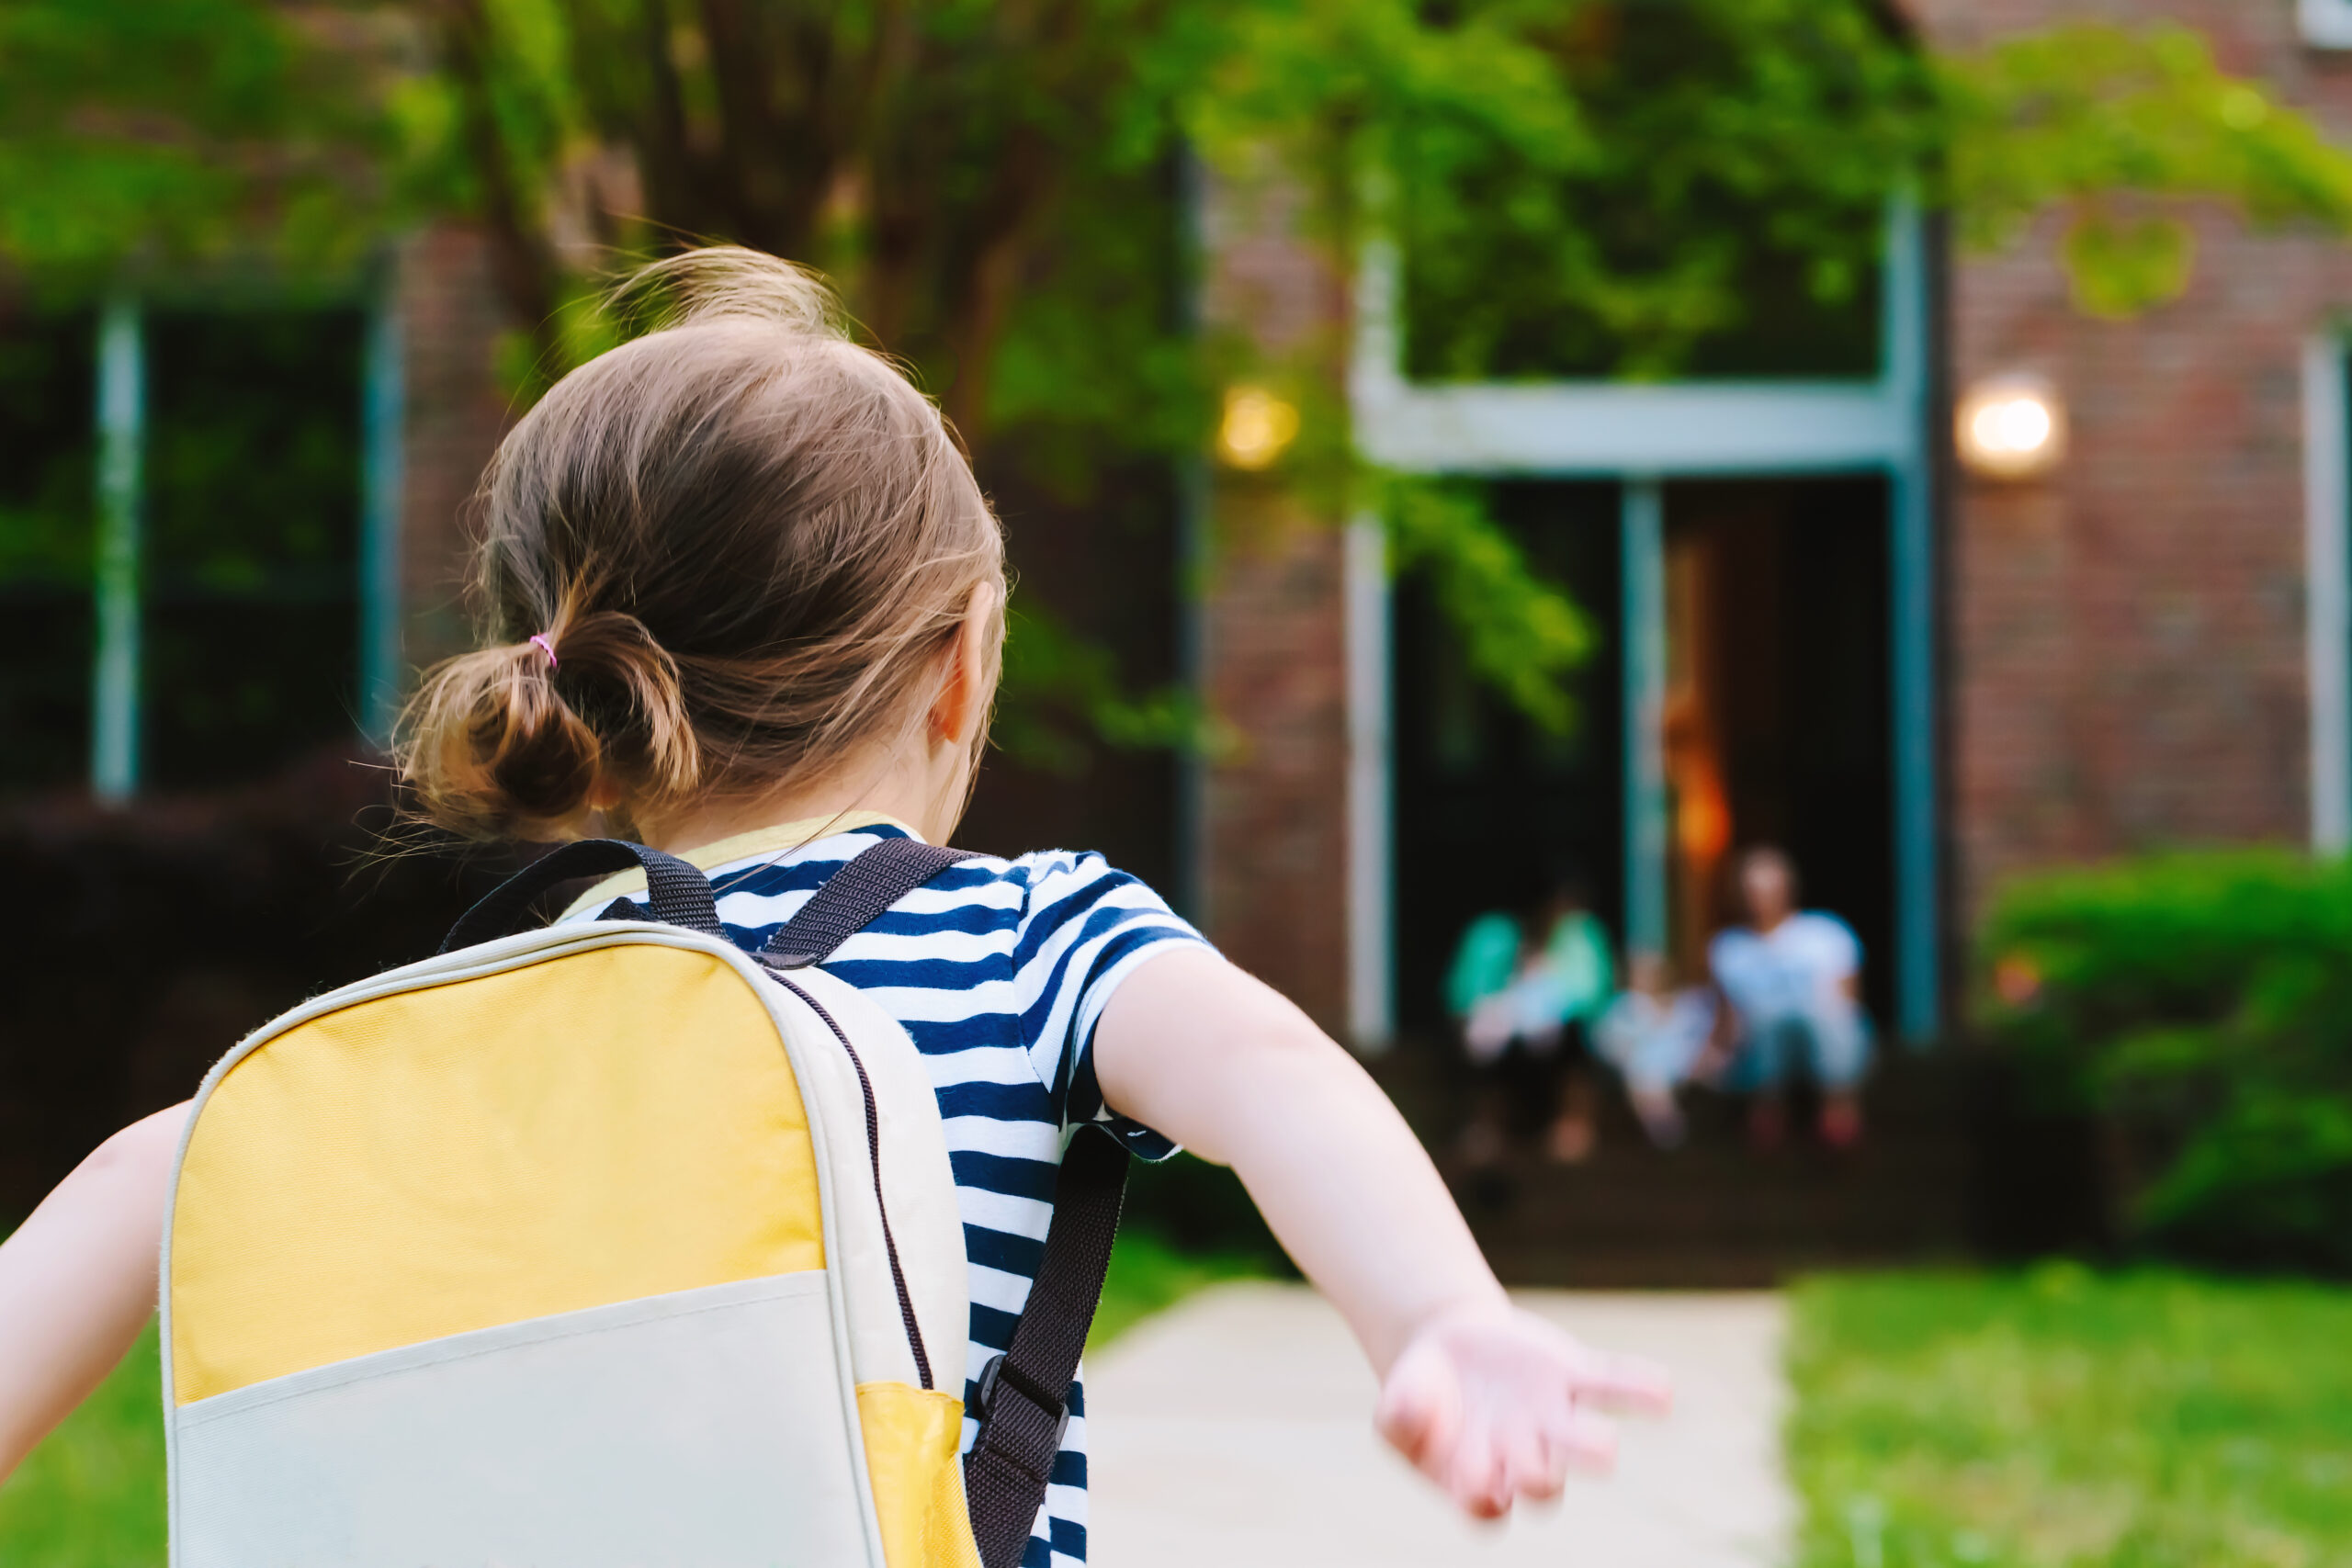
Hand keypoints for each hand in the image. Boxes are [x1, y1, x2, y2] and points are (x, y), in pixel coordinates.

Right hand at [1375, 1298, 1670, 1518]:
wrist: (1450, 1344)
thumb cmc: (1421, 1394)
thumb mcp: (1395, 1406)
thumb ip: (1397, 1418)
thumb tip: (1413, 1415)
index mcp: (1475, 1478)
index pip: (1485, 1505)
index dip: (1481, 1497)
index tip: (1473, 1481)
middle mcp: (1520, 1457)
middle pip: (1539, 1481)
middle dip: (1535, 1474)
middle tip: (1528, 1465)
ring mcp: (1549, 1419)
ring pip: (1577, 1443)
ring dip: (1589, 1448)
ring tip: (1606, 1450)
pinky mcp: (1569, 1378)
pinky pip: (1607, 1385)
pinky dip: (1634, 1388)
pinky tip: (1662, 1393)